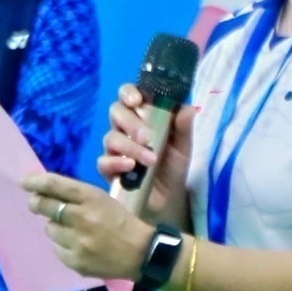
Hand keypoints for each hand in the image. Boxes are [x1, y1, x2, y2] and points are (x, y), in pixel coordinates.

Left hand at [25, 170, 156, 280]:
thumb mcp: (102, 199)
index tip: (25, 182)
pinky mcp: (75, 261)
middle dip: (37, 203)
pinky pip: (56, 248)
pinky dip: (62, 245)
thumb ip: (75, 195)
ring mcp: (77, 242)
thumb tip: (42, 191)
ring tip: (72, 230)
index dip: (36, 182)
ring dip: (55, 226)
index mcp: (91, 198)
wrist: (140, 253)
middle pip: (45, 206)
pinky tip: (77, 245)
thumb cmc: (120, 221)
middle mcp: (82, 218)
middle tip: (37, 203)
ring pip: (49, 228)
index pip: (56, 185)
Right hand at [102, 84, 196, 226]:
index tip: (137, 100)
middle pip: (116, 112)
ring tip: (150, 160)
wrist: (168, 198)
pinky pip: (103, 161)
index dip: (128, 93)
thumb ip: (183, 127)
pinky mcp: (109, 169)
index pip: (128, 94)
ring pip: (111, 137)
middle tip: (147, 136)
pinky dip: (116, 163)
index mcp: (141, 115)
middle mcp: (124, 128)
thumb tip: (188, 107)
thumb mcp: (183, 146)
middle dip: (131, 122)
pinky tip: (131, 167)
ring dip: (131, 147)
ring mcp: (114, 148)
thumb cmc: (173, 165)